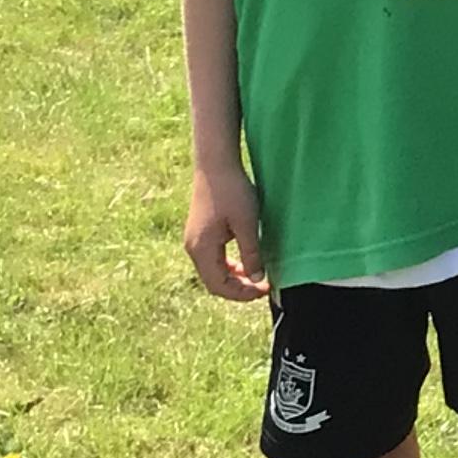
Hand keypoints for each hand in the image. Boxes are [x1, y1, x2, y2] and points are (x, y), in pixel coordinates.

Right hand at [184, 162, 267, 302]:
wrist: (215, 164)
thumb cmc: (232, 191)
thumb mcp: (247, 224)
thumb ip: (251, 253)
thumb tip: (257, 279)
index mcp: (201, 249)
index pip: (218, 286)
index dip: (242, 293)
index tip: (265, 289)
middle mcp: (192, 248)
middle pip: (213, 282)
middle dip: (238, 288)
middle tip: (263, 286)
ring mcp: (193, 240)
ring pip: (212, 270)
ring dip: (233, 277)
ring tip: (257, 274)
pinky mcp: (199, 232)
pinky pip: (212, 258)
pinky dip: (228, 264)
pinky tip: (245, 260)